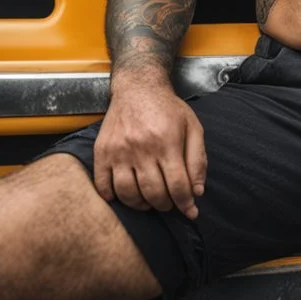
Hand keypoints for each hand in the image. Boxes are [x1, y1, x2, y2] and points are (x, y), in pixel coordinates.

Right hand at [93, 77, 206, 219]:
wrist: (138, 88)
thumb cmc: (168, 109)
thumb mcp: (193, 127)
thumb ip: (198, 159)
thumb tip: (197, 191)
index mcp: (167, 141)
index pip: (178, 185)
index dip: (186, 203)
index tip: (190, 212)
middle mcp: (142, 148)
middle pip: (154, 193)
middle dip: (166, 205)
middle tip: (170, 203)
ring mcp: (119, 151)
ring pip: (128, 194)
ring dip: (142, 205)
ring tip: (150, 201)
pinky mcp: (102, 152)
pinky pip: (103, 186)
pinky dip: (113, 198)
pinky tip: (126, 195)